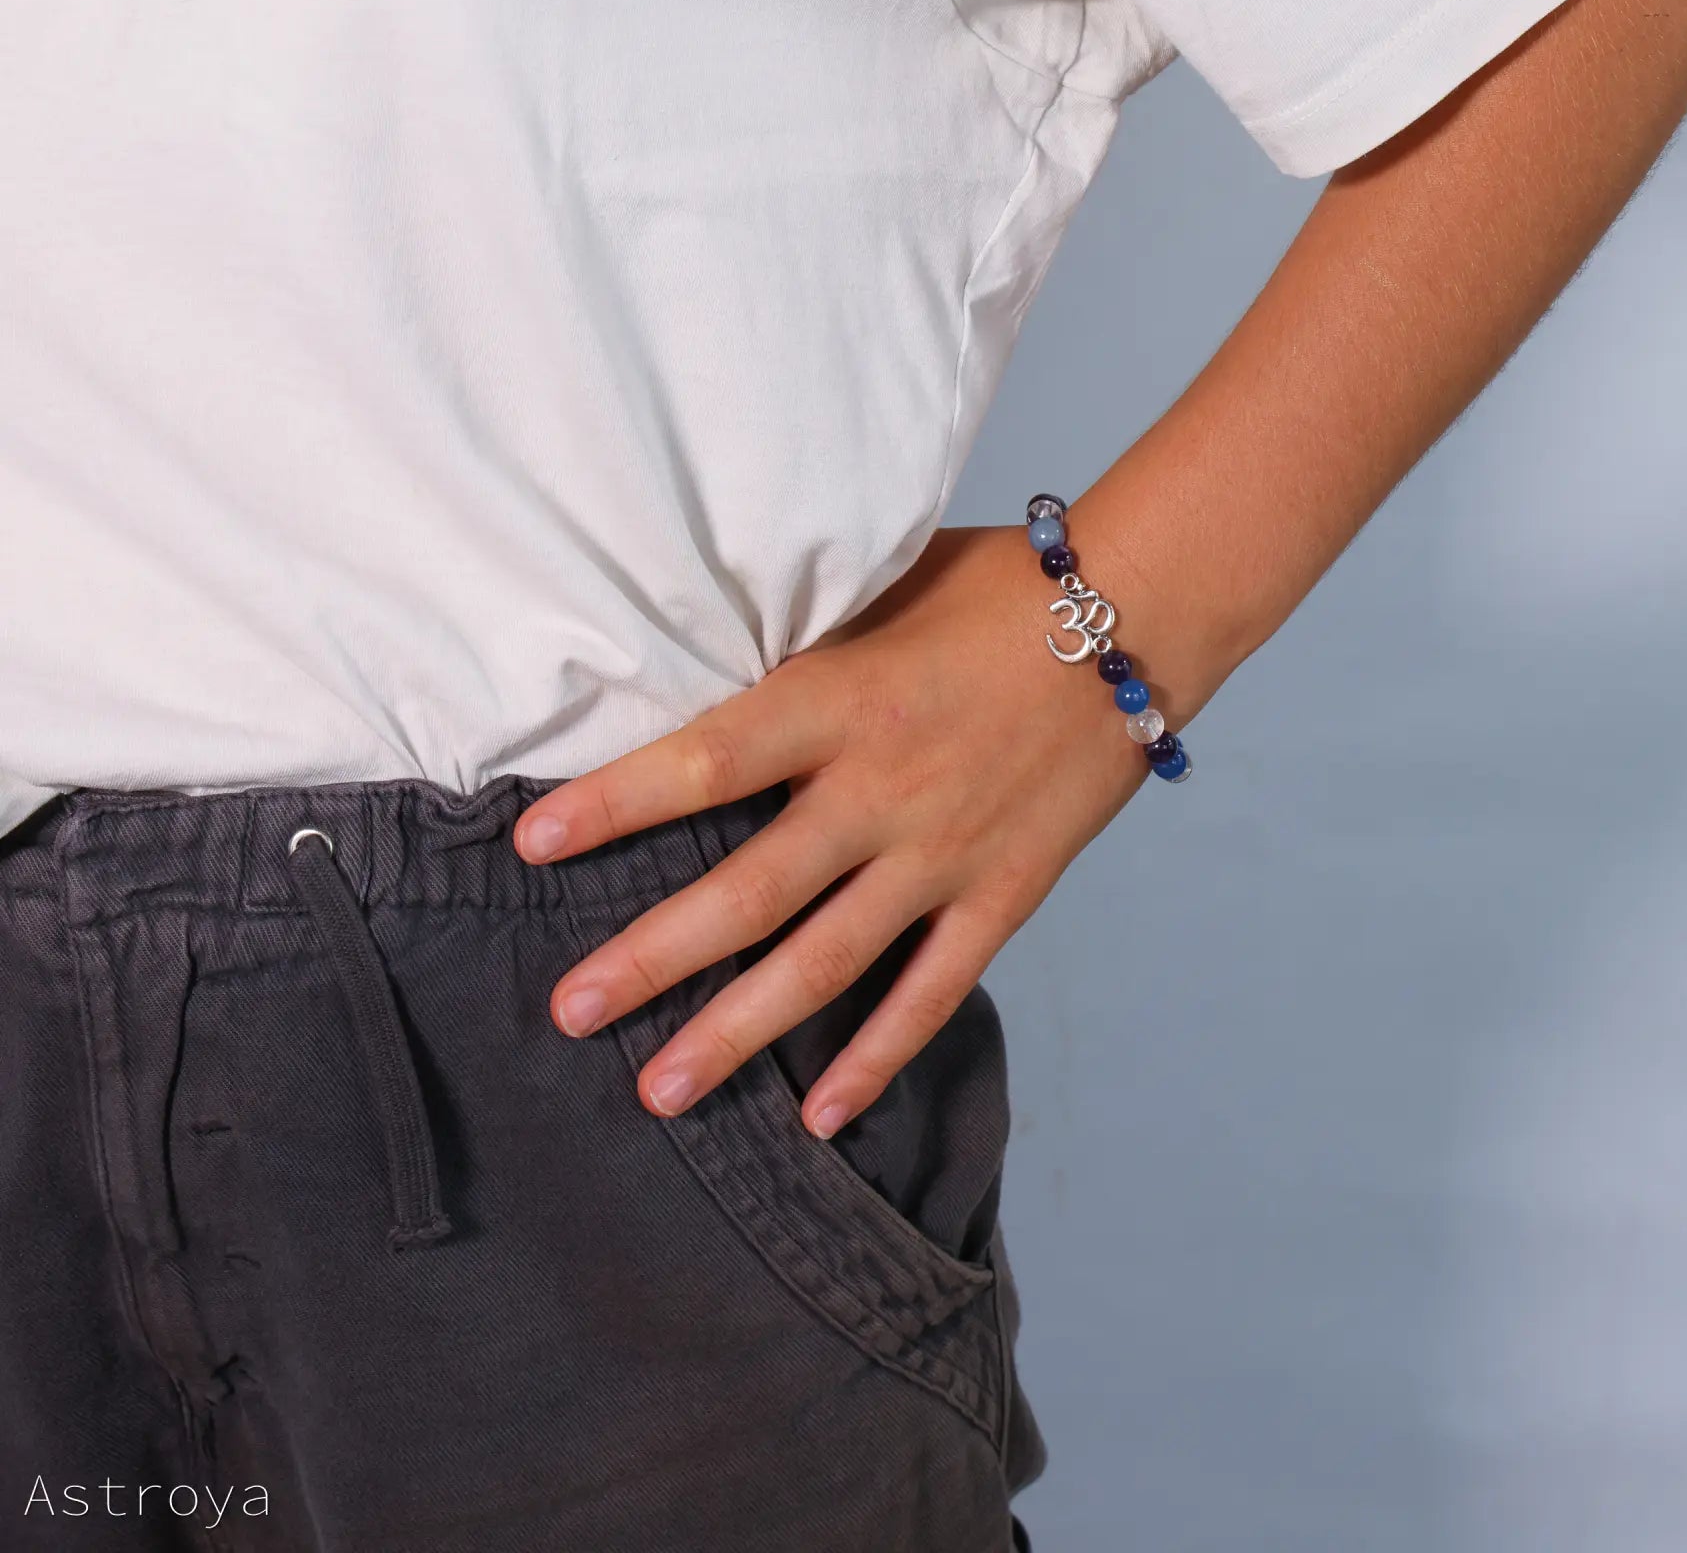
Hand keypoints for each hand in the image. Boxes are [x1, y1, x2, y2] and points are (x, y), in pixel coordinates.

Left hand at [517, 525, 1150, 1136]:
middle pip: (748, 892)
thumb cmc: (998, 589)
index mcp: (843, 699)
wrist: (1136, 618)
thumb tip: (701, 671)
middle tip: (569, 1012)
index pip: (705, 759)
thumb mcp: (882, 592)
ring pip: (826, 963)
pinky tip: (819, 1116)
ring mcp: (945, 853)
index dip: (615, 804)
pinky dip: (876, 1058)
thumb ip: (802, 651)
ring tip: (659, 1092)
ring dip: (737, 1032)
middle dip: (650, 959)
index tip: (531, 843)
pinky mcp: (1005, 894)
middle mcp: (884, 788)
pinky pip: (932, 992)